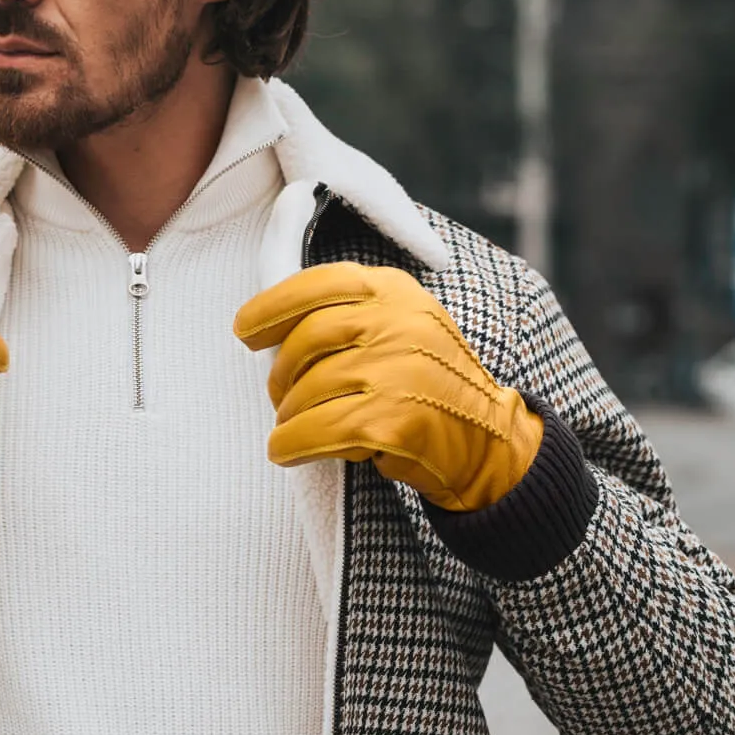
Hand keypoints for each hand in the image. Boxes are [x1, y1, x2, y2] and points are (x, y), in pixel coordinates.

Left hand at [233, 263, 541, 511]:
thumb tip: (267, 326)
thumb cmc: (426, 384)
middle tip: (278, 394)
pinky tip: (286, 450)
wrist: (490, 443)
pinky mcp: (392, 420)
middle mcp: (398, 323)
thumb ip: (347, 314)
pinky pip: (317, 430)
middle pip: (306, 340)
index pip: (318, 284)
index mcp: (394, 291)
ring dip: (288, 415)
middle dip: (280, 373)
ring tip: (294, 426)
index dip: (271, 307)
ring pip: (308, 389)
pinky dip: (292, 443)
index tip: (244, 331)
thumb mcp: (399, 325)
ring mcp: (398, 371)